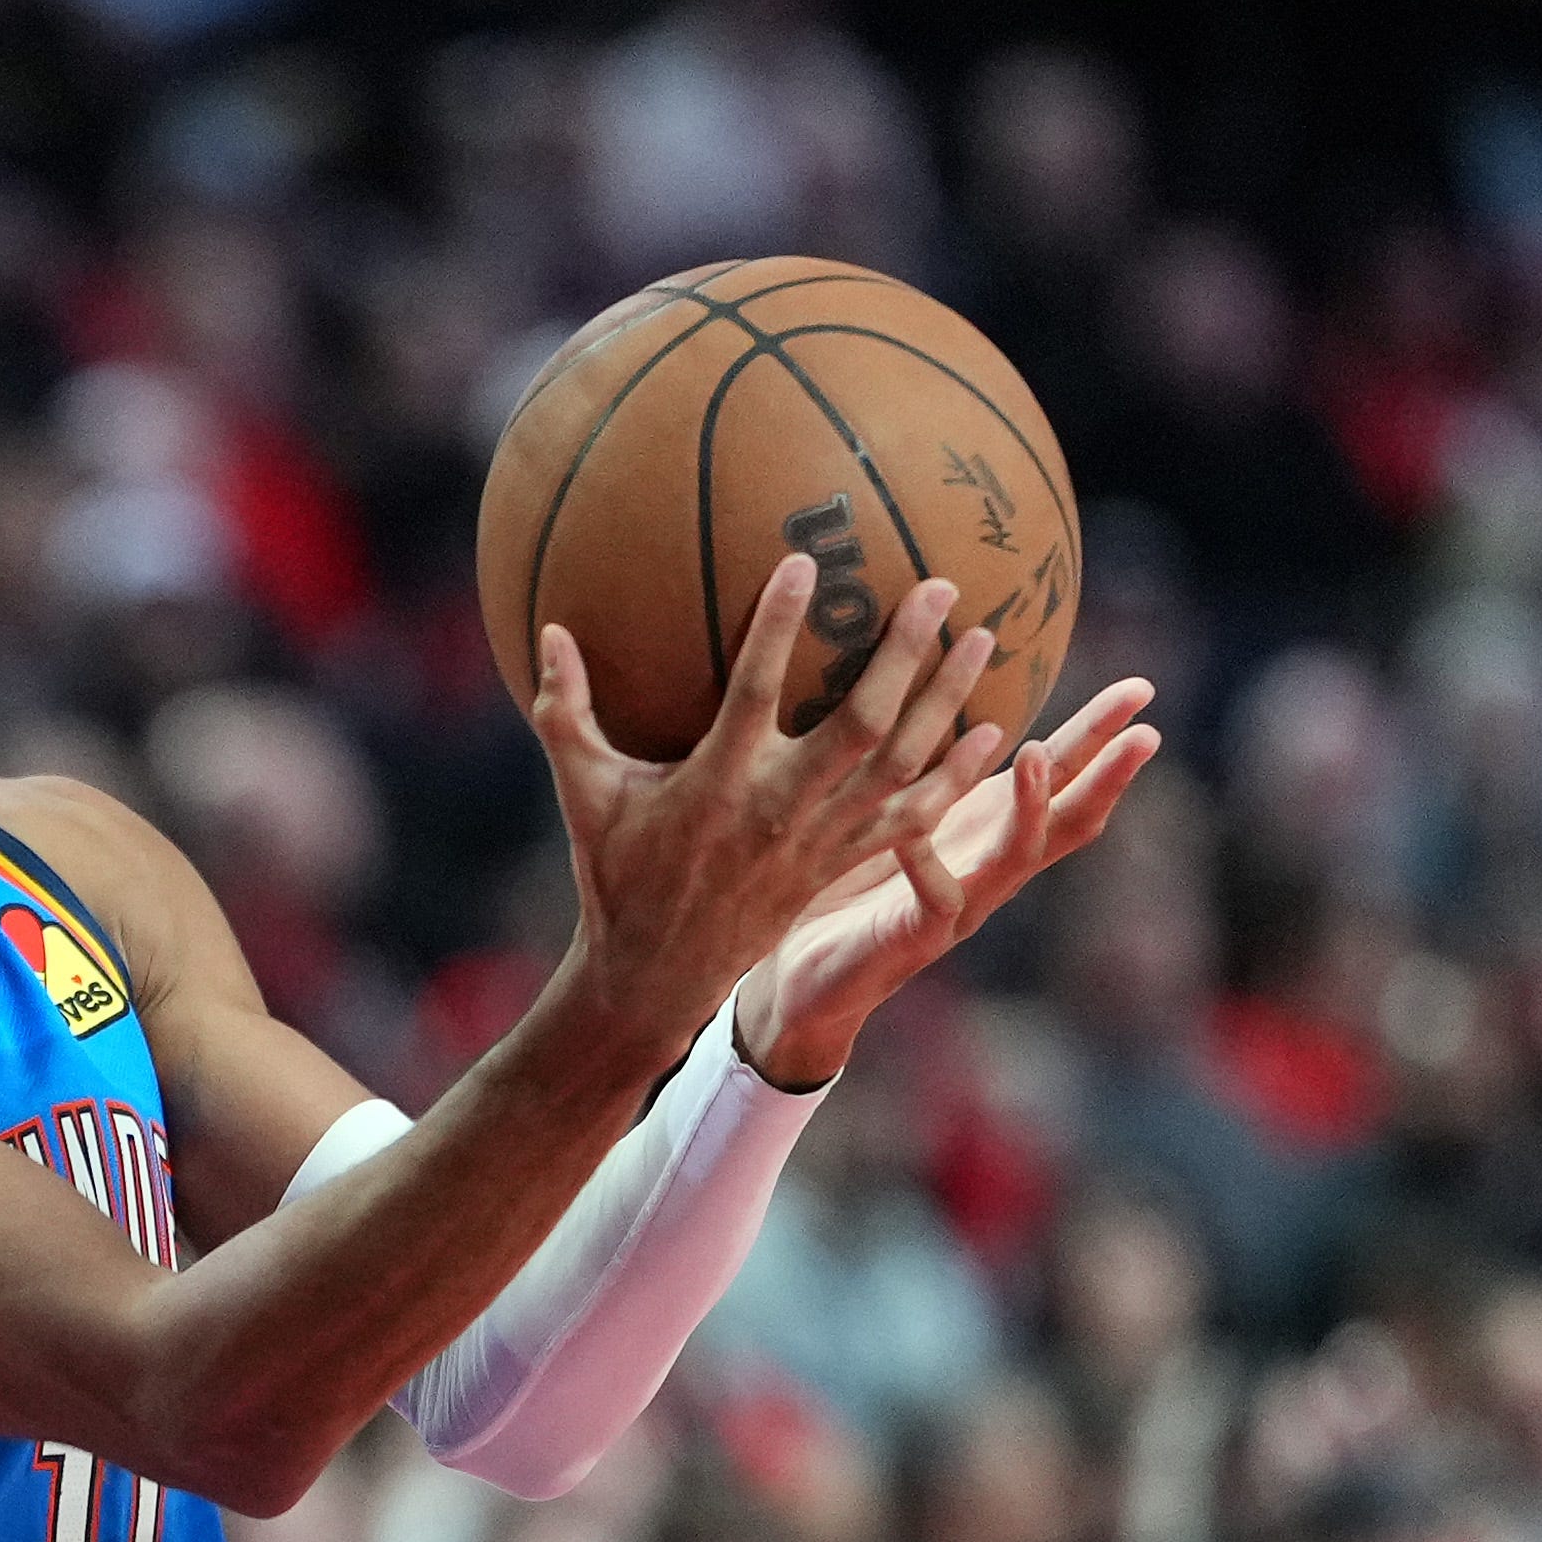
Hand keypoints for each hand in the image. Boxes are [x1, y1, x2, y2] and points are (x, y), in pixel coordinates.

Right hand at [532, 560, 1014, 1063]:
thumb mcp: (583, 794)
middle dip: (904, 654)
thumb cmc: (617, 874)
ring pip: (901, 764)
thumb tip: (549, 632)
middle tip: (938, 588)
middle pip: (861, 724)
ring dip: (945, 701)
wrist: (659, 975)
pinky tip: (992, 733)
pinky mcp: (840, 862)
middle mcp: (779, 810)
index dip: (777, 629)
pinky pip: (912, 816)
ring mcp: (820, 839)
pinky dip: (954, 775)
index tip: (803, 565)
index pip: (753, 693)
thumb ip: (566, 713)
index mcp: (716, 785)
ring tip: (981, 639)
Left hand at [732, 672, 1163, 1087]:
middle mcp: (986, 865)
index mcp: (984, 827)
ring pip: (1016, 856)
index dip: (1099, 733)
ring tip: (1033, 753)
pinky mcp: (915, 938)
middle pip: (1066, 816)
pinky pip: (933, 898)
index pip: (1058, 775)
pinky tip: (912, 832)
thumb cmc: (841, 881)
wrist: (806, 981)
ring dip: (1031, 805)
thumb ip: (913, 755)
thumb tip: (917, 671)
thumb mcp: (886, 806)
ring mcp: (959, 905)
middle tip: (1147, 732)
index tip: (1141, 689)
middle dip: (1108, 774)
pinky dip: (924, 861)